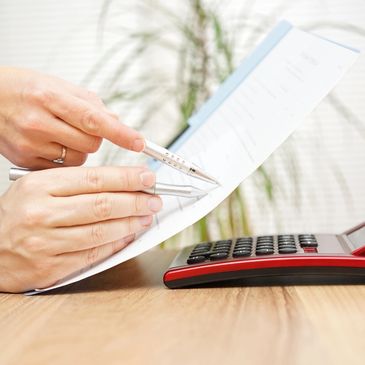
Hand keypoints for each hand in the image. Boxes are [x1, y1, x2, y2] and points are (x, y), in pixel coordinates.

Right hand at [0, 67, 143, 168]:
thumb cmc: (22, 89)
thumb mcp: (57, 85)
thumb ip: (90, 103)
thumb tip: (116, 120)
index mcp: (49, 97)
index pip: (93, 119)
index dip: (120, 132)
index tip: (139, 142)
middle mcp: (38, 122)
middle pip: (91, 143)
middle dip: (96, 139)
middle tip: (84, 128)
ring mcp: (30, 144)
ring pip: (79, 159)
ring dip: (81, 150)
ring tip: (63, 134)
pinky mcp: (25, 161)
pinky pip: (63, 168)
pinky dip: (66, 159)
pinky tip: (52, 145)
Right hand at [0, 166, 161, 292]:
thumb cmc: (18, 215)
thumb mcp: (39, 187)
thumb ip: (77, 183)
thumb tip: (120, 183)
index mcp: (40, 186)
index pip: (95, 179)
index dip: (127, 178)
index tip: (147, 178)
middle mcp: (42, 214)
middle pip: (102, 205)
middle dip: (136, 201)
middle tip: (154, 199)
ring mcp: (46, 243)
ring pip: (101, 231)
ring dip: (131, 224)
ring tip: (146, 216)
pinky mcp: (51, 267)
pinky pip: (93, 255)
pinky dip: (116, 244)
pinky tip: (128, 236)